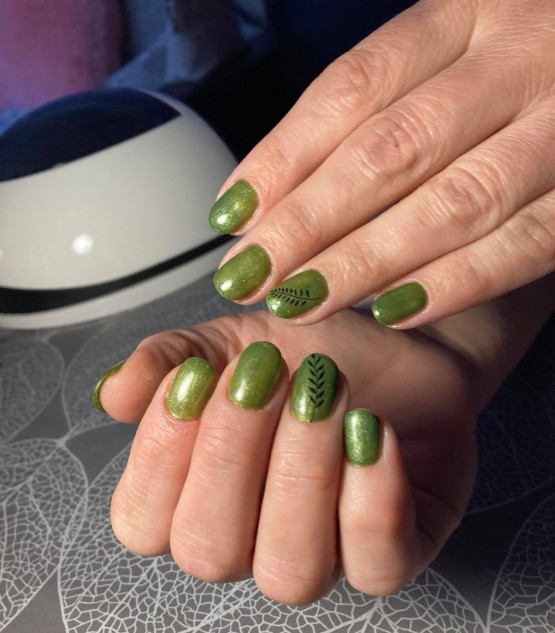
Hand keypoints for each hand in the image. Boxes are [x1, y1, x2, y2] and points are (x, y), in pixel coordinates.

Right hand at [97, 307, 481, 605]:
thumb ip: (170, 361)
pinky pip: (376, 566)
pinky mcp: (390, 558)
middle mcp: (250, 547)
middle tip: (265, 374)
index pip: (142, 524)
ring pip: (289, 573)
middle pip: (209, 553)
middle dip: (232, 457)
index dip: (160, 456)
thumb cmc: (309, 355)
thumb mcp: (229, 342)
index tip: (195, 377)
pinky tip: (372, 430)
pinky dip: (371, 497)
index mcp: (195, 504)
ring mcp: (322, 561)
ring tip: (322, 392)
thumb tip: (112, 393)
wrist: (400, 347)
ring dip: (300, 474)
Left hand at [208, 0, 554, 327]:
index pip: (354, 87)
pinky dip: (454, 283)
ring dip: (365, 263)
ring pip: (453, 203)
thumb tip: (267, 200)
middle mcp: (518, 57)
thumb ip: (377, 111)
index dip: (284, 157)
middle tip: (248, 275)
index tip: (231, 216)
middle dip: (308, 223)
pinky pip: (525, 245)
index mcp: (468, 11)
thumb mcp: (453, 56)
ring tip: (300, 300)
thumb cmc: (517, 70)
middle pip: (392, 150)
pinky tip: (391, 310)